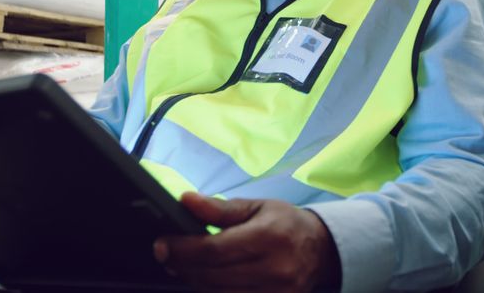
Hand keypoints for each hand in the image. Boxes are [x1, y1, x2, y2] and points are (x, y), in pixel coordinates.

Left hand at [153, 192, 339, 291]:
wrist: (321, 251)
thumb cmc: (286, 224)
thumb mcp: (257, 207)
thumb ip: (220, 209)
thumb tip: (186, 200)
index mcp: (269, 238)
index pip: (215, 250)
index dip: (183, 250)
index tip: (162, 245)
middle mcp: (274, 270)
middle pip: (212, 276)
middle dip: (182, 266)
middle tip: (166, 254)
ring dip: (194, 281)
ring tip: (183, 265)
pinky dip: (213, 291)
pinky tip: (205, 279)